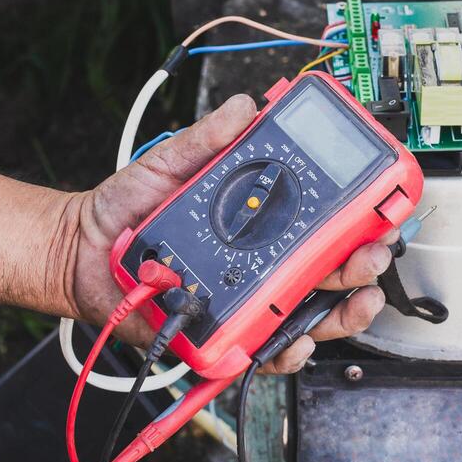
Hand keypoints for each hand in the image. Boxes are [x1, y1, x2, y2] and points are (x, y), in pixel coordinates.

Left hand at [56, 95, 393, 373]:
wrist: (79, 250)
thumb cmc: (127, 211)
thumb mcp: (171, 164)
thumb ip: (209, 139)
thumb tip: (246, 108)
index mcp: (260, 225)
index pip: (324, 224)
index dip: (359, 220)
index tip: (381, 209)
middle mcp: (261, 266)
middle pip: (330, 272)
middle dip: (363, 265)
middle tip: (373, 254)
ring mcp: (244, 303)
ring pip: (310, 317)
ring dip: (342, 313)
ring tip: (355, 300)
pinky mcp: (220, 337)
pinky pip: (264, 353)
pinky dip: (287, 352)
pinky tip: (298, 339)